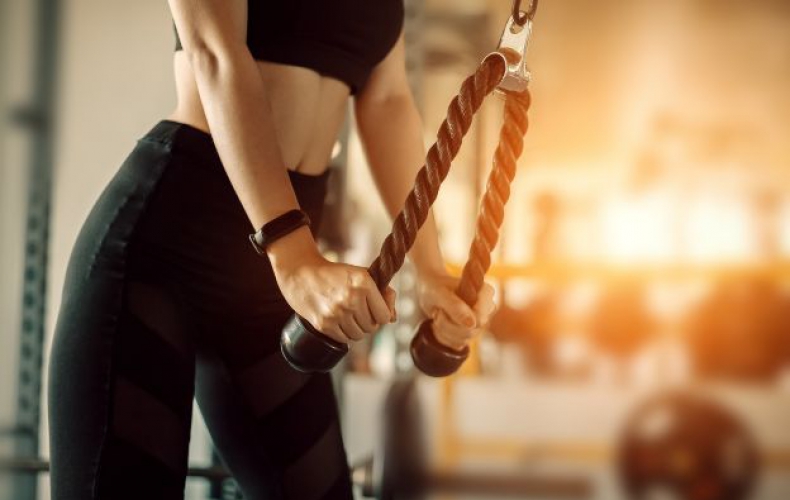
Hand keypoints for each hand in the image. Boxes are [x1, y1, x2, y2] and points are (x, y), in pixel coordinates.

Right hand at [269, 228, 395, 343]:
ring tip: (348, 316)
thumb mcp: (361, 275)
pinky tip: (339, 321)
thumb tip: (394, 319)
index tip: (374, 309)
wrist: (300, 272)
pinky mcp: (324, 324)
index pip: (385, 316)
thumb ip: (382, 293)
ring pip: (359, 336)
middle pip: (372, 327)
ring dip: (357, 329)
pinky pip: (344, 339)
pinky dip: (344, 334)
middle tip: (358, 311)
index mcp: (364, 282)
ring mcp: (337, 312)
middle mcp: (351, 298)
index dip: (382, 315)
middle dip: (368, 322)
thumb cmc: (335, 273)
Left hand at [416, 271, 495, 350]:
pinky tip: (439, 324)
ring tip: (438, 315)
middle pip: (471, 331)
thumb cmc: (434, 288)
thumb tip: (472, 324)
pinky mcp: (470, 333)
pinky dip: (443, 337)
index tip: (442, 310)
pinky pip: (458, 344)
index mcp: (485, 293)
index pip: (480, 318)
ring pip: (463, 339)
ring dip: (443, 330)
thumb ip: (455, 306)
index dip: (460, 320)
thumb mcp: (439, 294)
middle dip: (447, 324)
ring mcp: (479, 323)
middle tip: (437, 311)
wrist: (428, 292)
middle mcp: (486, 309)